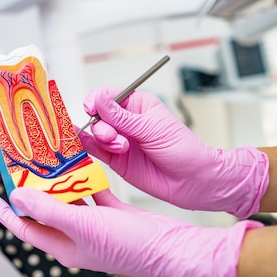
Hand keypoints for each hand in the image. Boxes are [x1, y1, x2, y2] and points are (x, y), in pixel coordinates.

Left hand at [0, 188, 261, 276]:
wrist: (171, 248)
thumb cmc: (130, 247)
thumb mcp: (84, 228)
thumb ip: (49, 210)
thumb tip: (16, 197)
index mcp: (63, 245)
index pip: (23, 227)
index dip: (4, 213)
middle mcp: (74, 236)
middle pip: (43, 209)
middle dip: (30, 190)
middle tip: (18, 168)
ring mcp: (93, 225)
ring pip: (67, 199)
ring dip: (57, 181)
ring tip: (44, 161)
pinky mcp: (111, 213)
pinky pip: (91, 192)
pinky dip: (84, 178)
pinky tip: (79, 163)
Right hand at [79, 88, 268, 218]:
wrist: (192, 181)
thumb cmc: (182, 149)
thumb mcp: (152, 128)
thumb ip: (121, 116)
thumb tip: (98, 99)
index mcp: (137, 104)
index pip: (107, 95)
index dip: (96, 100)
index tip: (93, 108)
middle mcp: (125, 121)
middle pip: (97, 114)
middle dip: (101, 125)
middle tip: (113, 136)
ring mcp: (118, 139)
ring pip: (95, 132)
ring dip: (103, 139)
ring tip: (122, 148)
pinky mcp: (114, 158)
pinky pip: (94, 149)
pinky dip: (87, 146)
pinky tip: (84, 145)